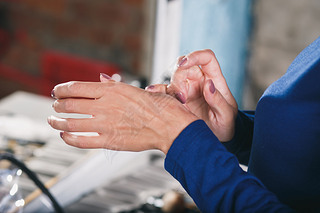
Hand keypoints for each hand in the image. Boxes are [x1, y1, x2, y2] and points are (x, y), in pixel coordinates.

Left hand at [47, 80, 197, 153]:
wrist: (172, 127)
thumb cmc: (160, 107)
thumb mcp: (137, 89)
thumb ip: (115, 86)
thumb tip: (101, 80)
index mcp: (112, 90)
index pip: (76, 87)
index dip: (61, 89)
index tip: (56, 91)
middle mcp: (105, 106)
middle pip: (70, 104)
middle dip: (58, 105)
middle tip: (55, 106)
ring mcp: (105, 124)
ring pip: (71, 123)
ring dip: (57, 122)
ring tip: (53, 121)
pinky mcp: (109, 141)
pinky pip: (81, 141)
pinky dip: (69, 139)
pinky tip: (65, 137)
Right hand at [145, 49, 237, 141]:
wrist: (217, 140)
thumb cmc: (226, 126)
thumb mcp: (227, 116)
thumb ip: (219, 101)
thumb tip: (208, 84)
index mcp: (215, 80)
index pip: (206, 58)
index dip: (195, 56)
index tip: (184, 64)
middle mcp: (199, 82)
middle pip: (185, 66)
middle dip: (179, 77)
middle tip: (181, 97)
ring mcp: (187, 90)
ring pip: (173, 78)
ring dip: (170, 88)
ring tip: (175, 104)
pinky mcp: (177, 100)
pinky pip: (165, 92)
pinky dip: (157, 91)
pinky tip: (152, 94)